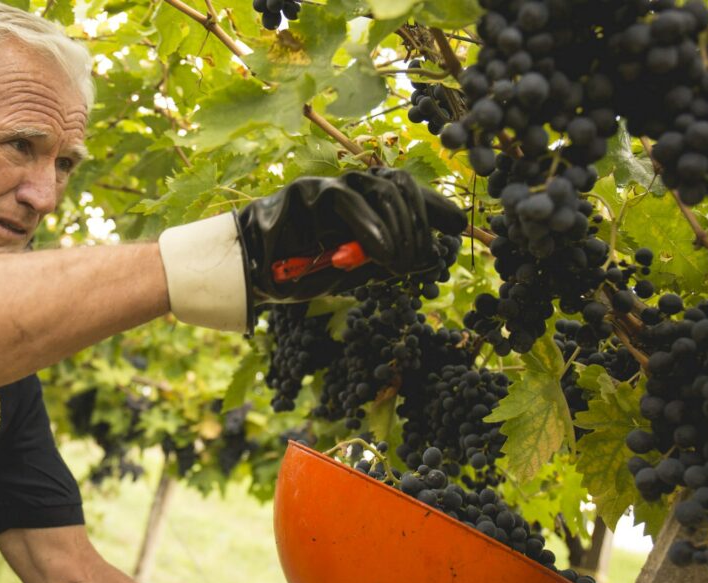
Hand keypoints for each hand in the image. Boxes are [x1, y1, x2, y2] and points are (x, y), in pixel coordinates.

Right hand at [238, 167, 465, 301]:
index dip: (435, 207)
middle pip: (401, 189)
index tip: (458, 226)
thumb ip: (382, 261)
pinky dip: (371, 228)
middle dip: (419, 226)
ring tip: (399, 261)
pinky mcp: (307, 192)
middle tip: (419, 261)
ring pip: (381, 189)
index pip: (407, 193)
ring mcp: (329, 186)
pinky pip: (348, 202)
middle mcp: (349, 188)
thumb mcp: (352, 271)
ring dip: (399, 228)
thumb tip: (424, 258)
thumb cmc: (300, 271)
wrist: (249, 271)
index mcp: (362, 204)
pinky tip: (382, 252)